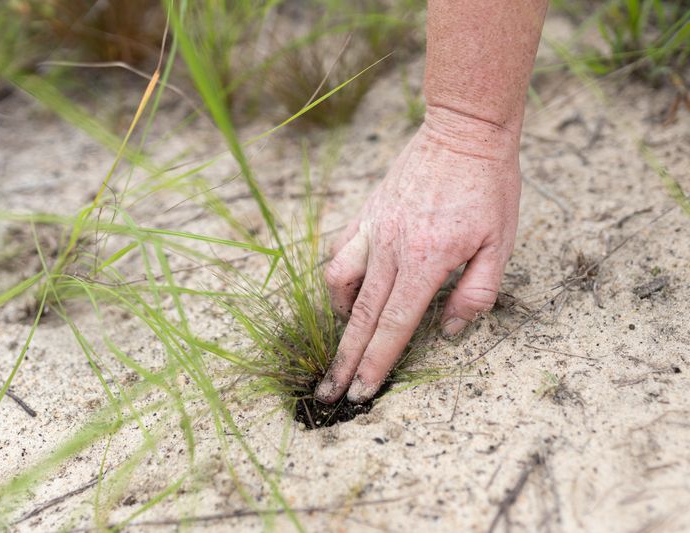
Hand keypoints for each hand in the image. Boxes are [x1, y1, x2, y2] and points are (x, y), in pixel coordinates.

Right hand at [315, 107, 521, 403]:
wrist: (463, 132)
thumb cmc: (489, 188)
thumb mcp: (499, 245)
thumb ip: (475, 294)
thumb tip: (448, 331)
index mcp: (425, 261)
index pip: (393, 326)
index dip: (375, 364)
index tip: (360, 393)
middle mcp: (389, 248)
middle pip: (360, 317)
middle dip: (344, 360)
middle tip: (329, 393)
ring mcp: (372, 228)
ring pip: (339, 282)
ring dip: (341, 316)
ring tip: (347, 336)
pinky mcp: (366, 213)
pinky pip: (340, 252)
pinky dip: (339, 277)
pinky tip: (350, 289)